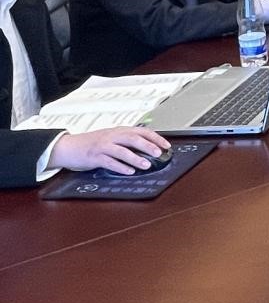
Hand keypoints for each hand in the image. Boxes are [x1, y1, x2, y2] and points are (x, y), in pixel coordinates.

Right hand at [50, 127, 169, 174]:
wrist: (68, 147)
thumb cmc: (91, 143)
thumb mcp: (111, 138)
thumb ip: (126, 140)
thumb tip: (147, 147)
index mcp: (118, 131)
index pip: (141, 131)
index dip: (155, 137)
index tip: (166, 145)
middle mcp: (111, 136)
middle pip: (133, 138)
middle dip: (148, 145)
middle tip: (158, 153)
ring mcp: (102, 146)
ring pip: (122, 151)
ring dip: (136, 158)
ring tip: (146, 165)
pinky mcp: (94, 157)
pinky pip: (109, 162)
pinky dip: (121, 167)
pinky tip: (129, 172)